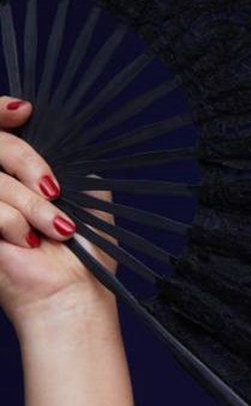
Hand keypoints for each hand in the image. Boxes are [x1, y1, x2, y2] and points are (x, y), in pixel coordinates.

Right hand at [0, 96, 117, 332]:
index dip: (1, 111)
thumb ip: (73, 164)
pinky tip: (27, 244)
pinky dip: (13, 223)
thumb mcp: (87, 199)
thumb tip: (66, 134)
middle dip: (29, 162)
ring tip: (55, 230)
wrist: (70, 294)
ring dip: (32, 205)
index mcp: (16, 173)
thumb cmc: (81, 254)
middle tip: (54, 190)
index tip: (24, 111)